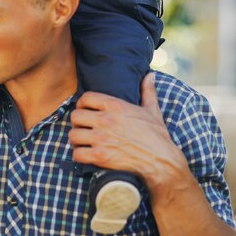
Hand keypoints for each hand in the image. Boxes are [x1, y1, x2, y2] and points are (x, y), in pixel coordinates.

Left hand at [69, 72, 190, 200]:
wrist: (161, 161)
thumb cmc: (157, 136)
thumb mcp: (153, 110)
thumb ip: (148, 91)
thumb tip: (151, 75)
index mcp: (116, 106)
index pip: (86, 97)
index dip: (82, 103)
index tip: (85, 109)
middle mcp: (106, 120)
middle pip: (75, 116)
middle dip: (77, 122)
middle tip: (82, 127)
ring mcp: (102, 139)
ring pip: (73, 135)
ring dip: (76, 139)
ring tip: (82, 141)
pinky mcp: (101, 157)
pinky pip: (77, 154)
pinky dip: (79, 155)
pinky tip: (85, 155)